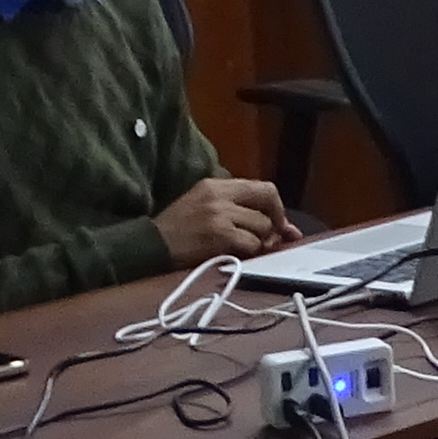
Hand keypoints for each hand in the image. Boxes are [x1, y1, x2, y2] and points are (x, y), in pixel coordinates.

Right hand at [153, 172, 292, 266]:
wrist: (150, 245)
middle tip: (270, 239)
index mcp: (216, 184)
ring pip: (262, 226)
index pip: (263, 187)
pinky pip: (251, 243)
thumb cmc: (179, 230)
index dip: (277, 207)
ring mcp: (219, 213)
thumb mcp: (205, 207)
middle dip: (275, 223)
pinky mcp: (219, 234)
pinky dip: (249, 253)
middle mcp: (219, 194)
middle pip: (268, 199)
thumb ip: (241, 212)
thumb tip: (287, 230)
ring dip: (259, 242)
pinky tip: (234, 255)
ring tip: (241, 248)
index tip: (279, 224)